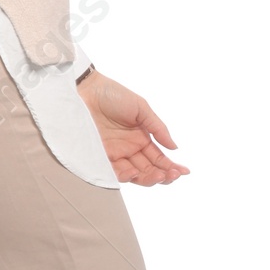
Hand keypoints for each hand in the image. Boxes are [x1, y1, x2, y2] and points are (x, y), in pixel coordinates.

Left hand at [76, 69, 189, 185]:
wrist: (85, 91)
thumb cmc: (113, 95)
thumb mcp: (141, 108)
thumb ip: (158, 128)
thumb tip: (175, 147)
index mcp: (142, 138)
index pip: (159, 158)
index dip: (171, 166)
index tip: (183, 172)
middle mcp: (130, 149)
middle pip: (149, 169)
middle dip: (163, 175)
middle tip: (172, 176)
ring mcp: (116, 154)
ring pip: (135, 174)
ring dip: (148, 178)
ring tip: (159, 176)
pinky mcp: (101, 156)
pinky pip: (115, 172)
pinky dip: (126, 176)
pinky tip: (135, 173)